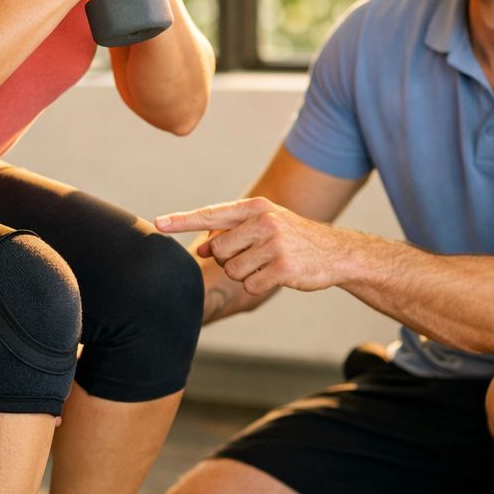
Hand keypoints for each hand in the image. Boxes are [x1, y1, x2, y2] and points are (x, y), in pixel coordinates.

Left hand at [155, 197, 344, 296]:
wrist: (335, 252)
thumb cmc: (293, 238)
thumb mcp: (265, 225)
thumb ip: (232, 234)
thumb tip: (202, 250)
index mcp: (255, 207)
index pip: (210, 214)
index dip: (182, 220)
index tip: (158, 223)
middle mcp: (264, 221)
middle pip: (219, 251)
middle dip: (230, 259)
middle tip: (256, 255)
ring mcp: (274, 245)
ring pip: (233, 271)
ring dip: (246, 274)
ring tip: (269, 263)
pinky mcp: (283, 268)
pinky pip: (251, 285)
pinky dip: (260, 285)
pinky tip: (278, 275)